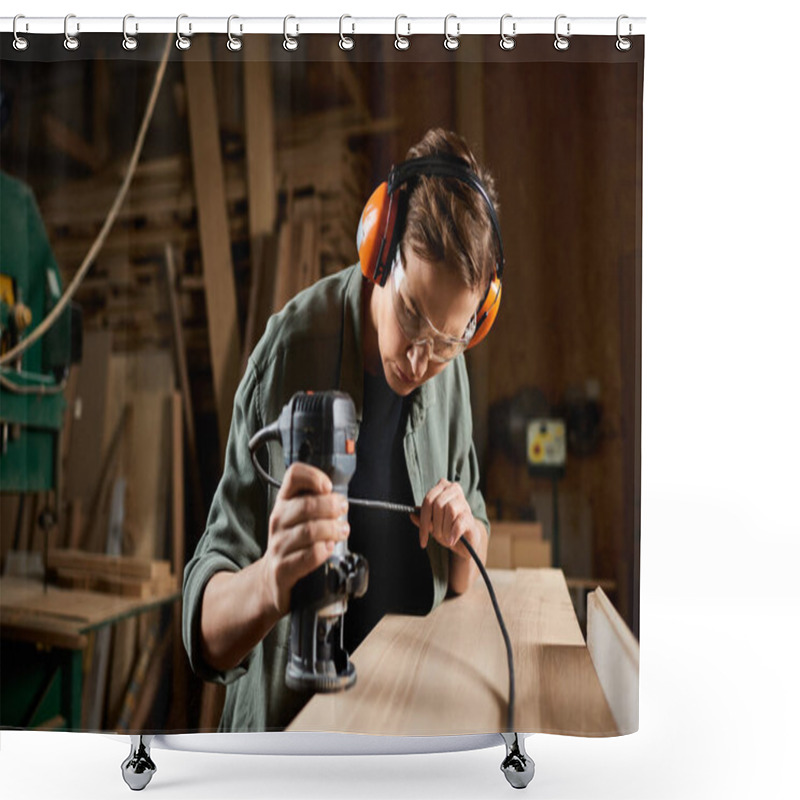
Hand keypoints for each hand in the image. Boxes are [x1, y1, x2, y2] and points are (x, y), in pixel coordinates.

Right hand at [261, 462, 349, 616]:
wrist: (272, 577)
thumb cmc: (294, 542)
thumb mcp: (301, 517)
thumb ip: (318, 503)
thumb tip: (341, 498)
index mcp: (284, 502)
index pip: (293, 476)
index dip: (313, 476)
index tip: (328, 487)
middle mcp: (278, 520)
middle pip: (306, 506)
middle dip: (331, 507)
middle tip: (343, 510)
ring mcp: (278, 545)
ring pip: (309, 531)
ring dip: (332, 529)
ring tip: (343, 531)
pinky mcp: (282, 568)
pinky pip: (307, 556)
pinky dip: (322, 551)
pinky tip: (329, 548)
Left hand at [411, 478, 476, 559]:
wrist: (466, 540)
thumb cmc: (447, 528)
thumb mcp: (432, 524)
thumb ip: (422, 519)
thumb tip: (411, 515)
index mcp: (442, 488)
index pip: (428, 499)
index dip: (423, 519)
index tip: (422, 539)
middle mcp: (454, 490)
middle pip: (438, 504)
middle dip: (434, 524)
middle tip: (437, 535)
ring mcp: (464, 502)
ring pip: (450, 509)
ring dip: (444, 528)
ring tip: (446, 536)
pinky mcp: (470, 516)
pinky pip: (459, 523)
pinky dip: (453, 534)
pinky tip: (452, 540)